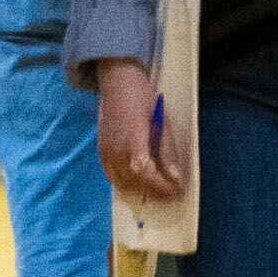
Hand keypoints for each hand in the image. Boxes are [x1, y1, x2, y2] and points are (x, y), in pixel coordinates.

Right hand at [93, 62, 186, 200]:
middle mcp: (116, 150)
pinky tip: (137, 185)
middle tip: (171, 194)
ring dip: (140, 191)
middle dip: (155, 191)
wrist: (118, 82)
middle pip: (135, 182)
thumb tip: (175, 176)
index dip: (161, 186)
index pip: (147, 173)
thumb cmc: (143, 97)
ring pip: (122, 183)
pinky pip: (111, 175)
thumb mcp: (162, 121)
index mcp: (133, 141)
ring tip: (157, 192)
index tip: (176, 191)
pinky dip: (124, 184)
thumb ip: (167, 151)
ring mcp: (106, 151)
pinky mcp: (101, 150)